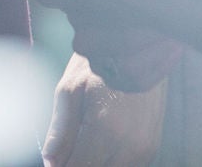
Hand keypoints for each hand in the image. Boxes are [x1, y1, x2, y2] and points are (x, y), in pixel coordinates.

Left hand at [42, 53, 165, 166]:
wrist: (137, 46)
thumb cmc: (97, 65)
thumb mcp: (69, 90)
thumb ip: (60, 132)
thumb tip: (49, 164)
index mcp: (106, 130)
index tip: (52, 163)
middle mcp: (131, 145)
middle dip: (78, 164)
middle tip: (65, 152)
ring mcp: (146, 148)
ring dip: (94, 163)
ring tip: (80, 144)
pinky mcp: (152, 147)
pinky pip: (128, 166)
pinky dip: (110, 161)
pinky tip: (98, 145)